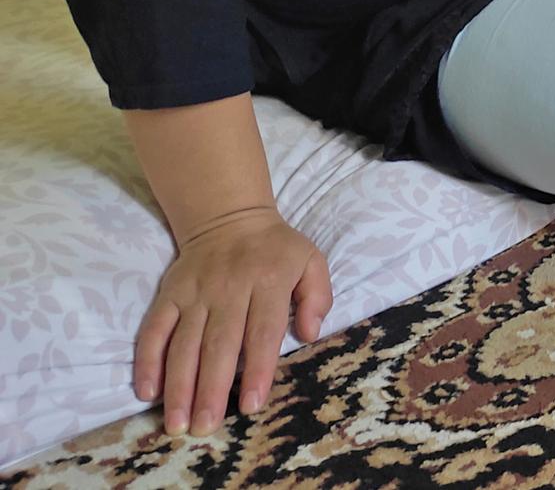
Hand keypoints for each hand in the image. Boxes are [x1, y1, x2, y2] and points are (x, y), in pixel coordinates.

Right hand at [135, 206, 330, 435]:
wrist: (229, 217)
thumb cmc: (276, 250)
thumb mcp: (311, 261)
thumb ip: (318, 296)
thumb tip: (310, 332)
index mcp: (268, 281)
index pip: (262, 331)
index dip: (258, 370)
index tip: (251, 405)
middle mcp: (228, 289)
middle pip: (219, 345)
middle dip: (211, 389)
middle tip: (206, 427)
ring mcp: (194, 293)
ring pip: (184, 344)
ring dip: (178, 385)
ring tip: (177, 423)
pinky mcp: (169, 294)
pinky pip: (154, 329)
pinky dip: (147, 360)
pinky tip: (147, 392)